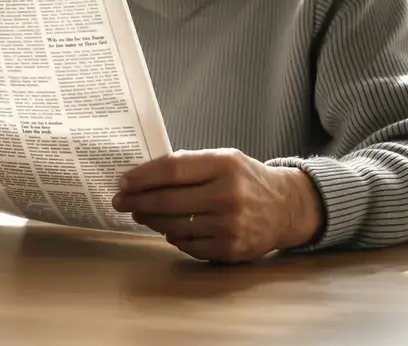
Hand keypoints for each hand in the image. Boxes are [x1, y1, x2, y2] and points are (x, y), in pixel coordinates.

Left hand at [111, 149, 323, 262]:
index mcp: (224, 165)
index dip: (142, 176)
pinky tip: (170, 229)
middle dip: (137, 201)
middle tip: (120, 201)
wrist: (287, 208)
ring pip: (173, 225)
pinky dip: (174, 237)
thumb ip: (188, 164)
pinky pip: (187, 245)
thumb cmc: (246, 180)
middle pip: (167, 200)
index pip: (172, 169)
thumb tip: (142, 175)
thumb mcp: (224, 159)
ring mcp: (229, 224)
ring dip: (151, 220)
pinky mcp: (229, 248)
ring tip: (141, 213)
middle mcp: (227, 195)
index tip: (123, 181)